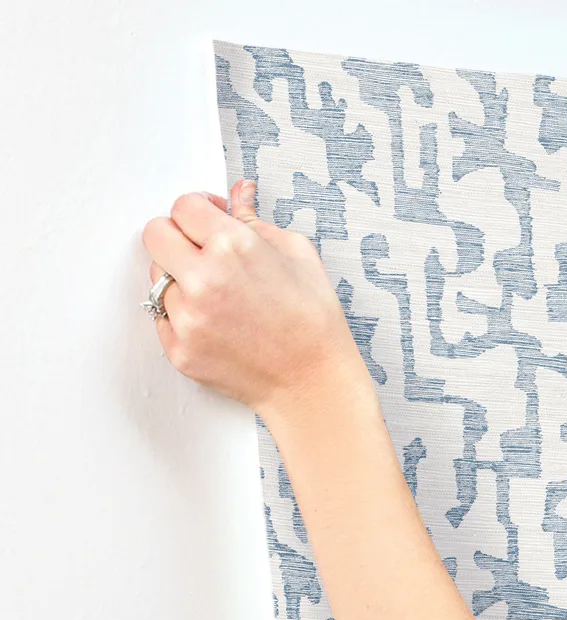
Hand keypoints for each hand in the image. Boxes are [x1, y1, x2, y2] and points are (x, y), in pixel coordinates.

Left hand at [141, 179, 371, 420]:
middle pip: (155, 234)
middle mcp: (203, 279)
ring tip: (219, 298)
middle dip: (177, 237)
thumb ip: (256, 220)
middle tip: (202, 253)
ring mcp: (187, 317)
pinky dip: (183, 317)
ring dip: (180, 281)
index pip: (183, 206)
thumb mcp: (298, 255)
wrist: (313, 382)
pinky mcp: (179, 350)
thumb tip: (239, 192)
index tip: (209, 222)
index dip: (198, 210)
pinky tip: (217, 324)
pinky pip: (163, 318)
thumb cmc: (314, 321)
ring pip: (158, 279)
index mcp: (233, 246)